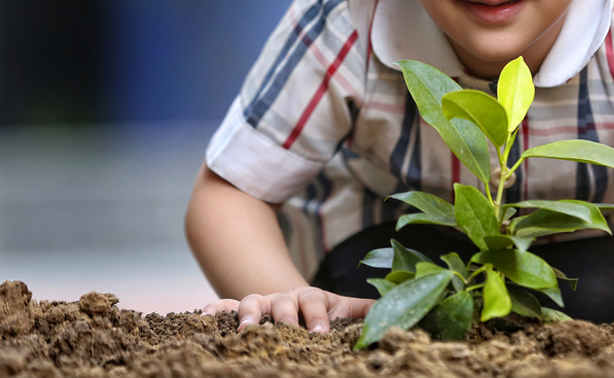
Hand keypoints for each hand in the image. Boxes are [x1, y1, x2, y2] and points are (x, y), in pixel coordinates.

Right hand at [202, 287, 375, 333]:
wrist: (293, 304)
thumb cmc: (321, 312)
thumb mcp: (342, 310)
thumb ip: (363, 311)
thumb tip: (390, 310)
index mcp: (310, 298)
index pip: (314, 301)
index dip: (318, 316)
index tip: (322, 332)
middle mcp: (283, 299)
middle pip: (282, 303)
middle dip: (285, 318)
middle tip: (288, 333)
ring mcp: (259, 304)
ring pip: (250, 303)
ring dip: (248, 315)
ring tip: (246, 331)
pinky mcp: (237, 311)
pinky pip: (222, 308)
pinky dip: (214, 311)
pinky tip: (204, 317)